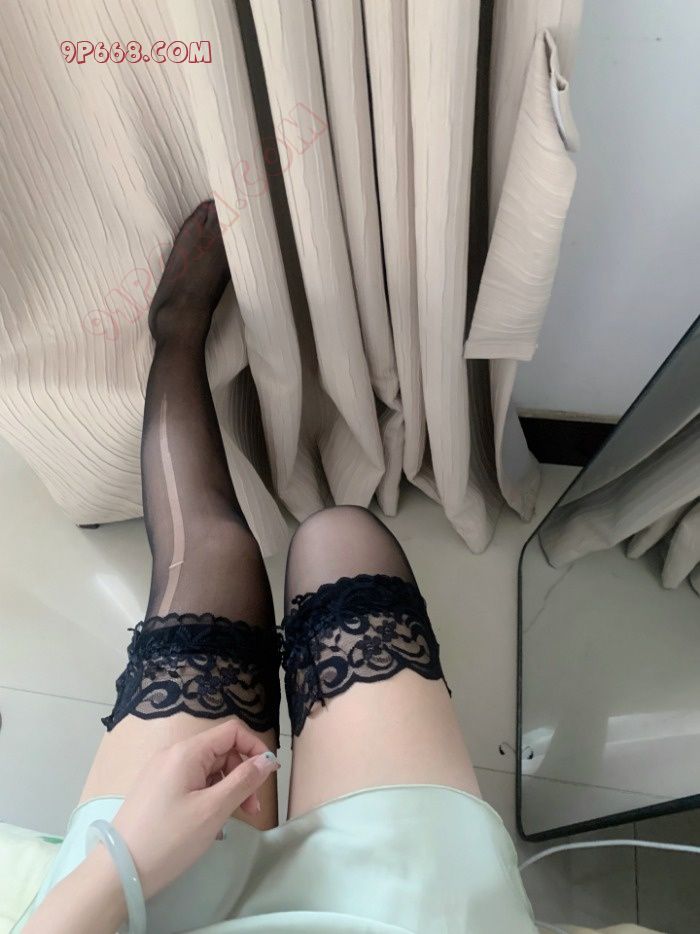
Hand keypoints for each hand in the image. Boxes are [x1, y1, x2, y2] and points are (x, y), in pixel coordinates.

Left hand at [110, 719, 279, 898]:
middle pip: (221, 751)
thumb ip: (244, 780)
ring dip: (228, 787)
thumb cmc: (169, 838)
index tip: (268, 776)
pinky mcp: (157, 789)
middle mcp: (173, 754)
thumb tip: (268, 759)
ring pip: (208, 768)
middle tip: (252, 809)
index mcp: (187, 751)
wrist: (119, 871)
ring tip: (234, 819)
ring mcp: (163, 772)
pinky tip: (211, 820)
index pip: (232, 732)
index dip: (255, 748)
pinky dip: (209, 795)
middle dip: (242, 774)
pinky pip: (193, 782)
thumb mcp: (213, 810)